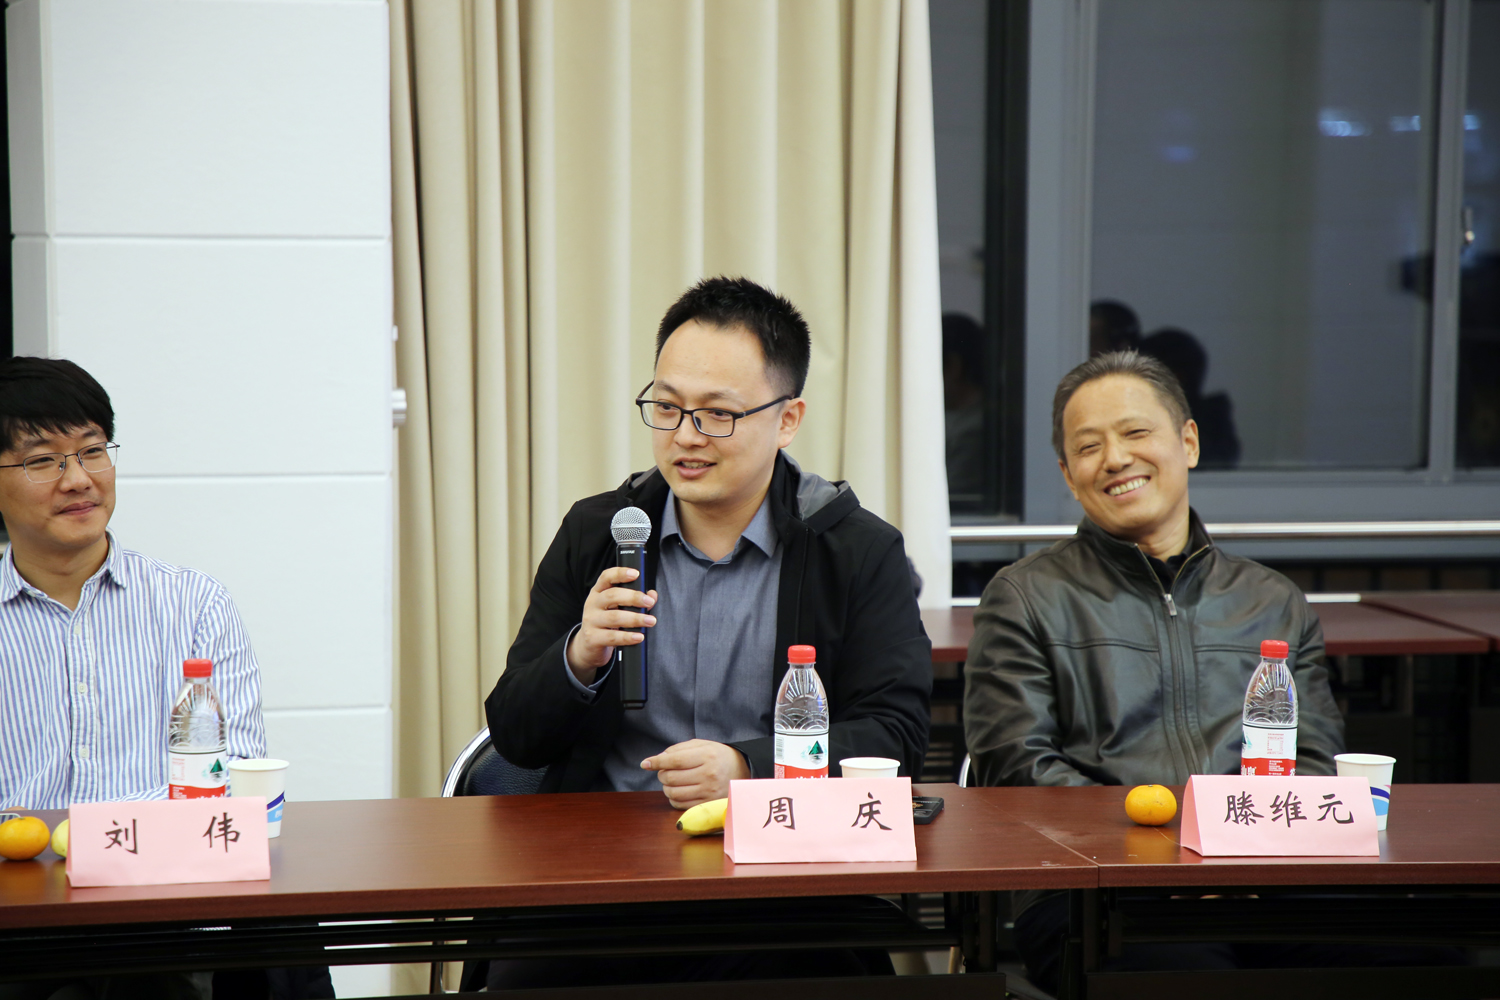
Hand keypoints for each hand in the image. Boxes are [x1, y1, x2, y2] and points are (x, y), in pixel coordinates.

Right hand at [566, 566, 657, 684]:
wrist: (588, 646)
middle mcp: (592, 604)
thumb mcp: (617, 608)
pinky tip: (639, 636)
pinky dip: (627, 637)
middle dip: (633, 597)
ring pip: (614, 617)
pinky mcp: (592, 638)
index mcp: (598, 592)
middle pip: (612, 596)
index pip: (606, 577)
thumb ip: (636, 600)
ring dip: (635, 619)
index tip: (635, 574)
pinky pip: (612, 637)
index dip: (620, 573)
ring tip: (650, 621)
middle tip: (649, 602)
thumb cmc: (606, 623)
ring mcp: (590, 621)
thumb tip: (652, 596)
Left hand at [641, 739, 749, 808]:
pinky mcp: (707, 804)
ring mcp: (708, 792)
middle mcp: (708, 774)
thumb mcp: (701, 744)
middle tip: (665, 770)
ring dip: (666, 787)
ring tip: (672, 781)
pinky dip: (673, 798)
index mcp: (707, 756)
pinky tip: (678, 790)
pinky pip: (680, 804)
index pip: (674, 760)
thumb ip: (679, 749)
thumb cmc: (717, 755)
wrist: (741, 770)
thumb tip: (658, 759)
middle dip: (662, 774)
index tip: (645, 763)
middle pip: (671, 778)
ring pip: (673, 793)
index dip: (657, 762)